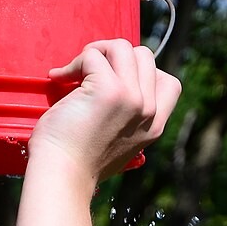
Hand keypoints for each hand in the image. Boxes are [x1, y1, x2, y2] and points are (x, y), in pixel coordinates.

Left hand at [29, 41, 180, 183]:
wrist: (61, 178)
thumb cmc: (77, 163)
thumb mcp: (117, 144)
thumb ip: (128, 119)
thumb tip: (119, 86)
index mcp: (154, 126)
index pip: (168, 82)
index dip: (140, 72)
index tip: (113, 81)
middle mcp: (148, 111)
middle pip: (144, 56)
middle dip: (113, 56)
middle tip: (86, 73)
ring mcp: (132, 99)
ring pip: (122, 47)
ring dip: (95, 52)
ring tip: (73, 73)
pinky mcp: (109, 90)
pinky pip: (93, 55)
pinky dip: (72, 63)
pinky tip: (58, 78)